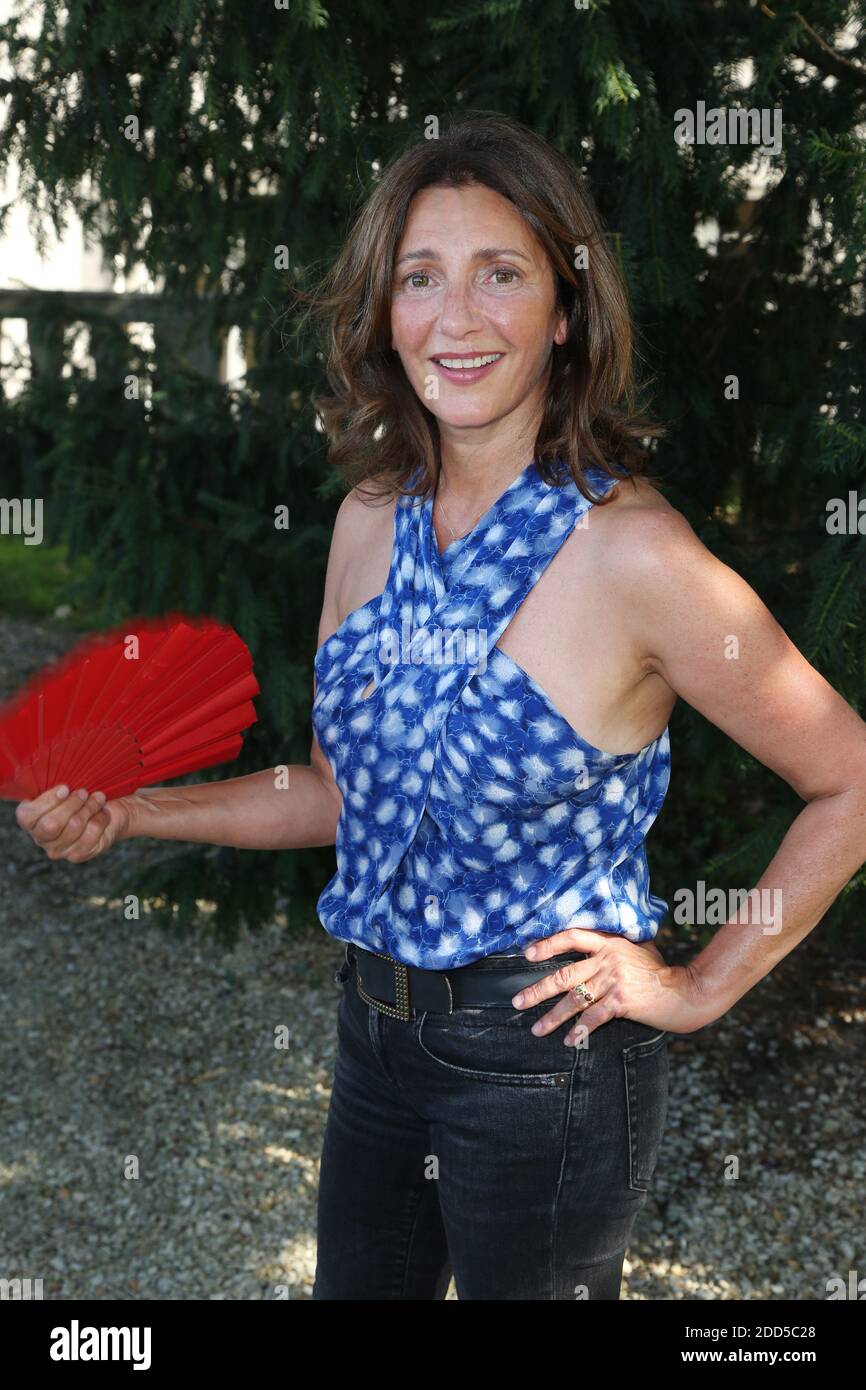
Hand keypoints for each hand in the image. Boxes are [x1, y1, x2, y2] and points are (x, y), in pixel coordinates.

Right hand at [15, 783, 132, 862]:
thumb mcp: (67, 788)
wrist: (107, 811)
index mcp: (30, 820)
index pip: (28, 816)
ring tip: (98, 798)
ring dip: (89, 808)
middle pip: (51, 824)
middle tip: (83, 792)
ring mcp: (59, 849)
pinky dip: (101, 818)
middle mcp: (40, 838)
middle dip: (71, 804)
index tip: (65, 788)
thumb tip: (62, 778)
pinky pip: (91, 833)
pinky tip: (103, 812)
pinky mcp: (78, 855)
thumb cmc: (81, 796)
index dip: (47, 801)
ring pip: (74, 826)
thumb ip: (58, 786)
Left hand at [511, 927, 714, 1039]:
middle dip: (537, 990)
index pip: (572, 937)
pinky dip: (579, 1030)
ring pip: (574, 999)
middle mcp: (608, 959)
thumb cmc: (660, 971)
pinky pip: (593, 1017)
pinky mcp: (622, 1001)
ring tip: (536, 1029)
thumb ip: (614, 947)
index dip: (548, 944)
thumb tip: (591, 947)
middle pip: (564, 974)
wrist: (685, 991)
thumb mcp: (638, 949)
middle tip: (517, 1001)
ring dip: (552, 1016)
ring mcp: (614, 979)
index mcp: (609, 942)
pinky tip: (568, 1040)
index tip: (527, 954)